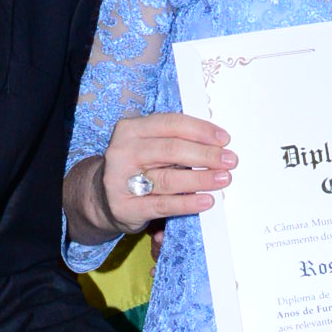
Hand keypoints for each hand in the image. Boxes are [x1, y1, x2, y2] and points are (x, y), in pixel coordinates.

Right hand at [64, 114, 234, 244]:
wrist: (101, 198)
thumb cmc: (135, 167)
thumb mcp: (147, 146)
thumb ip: (173, 140)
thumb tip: (216, 142)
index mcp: (130, 129)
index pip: (171, 124)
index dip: (200, 130)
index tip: (224, 139)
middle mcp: (122, 152)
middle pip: (172, 150)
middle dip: (206, 155)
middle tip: (230, 160)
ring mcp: (121, 180)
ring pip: (168, 178)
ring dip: (201, 179)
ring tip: (224, 179)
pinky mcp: (126, 207)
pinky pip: (163, 204)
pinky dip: (188, 203)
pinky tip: (207, 200)